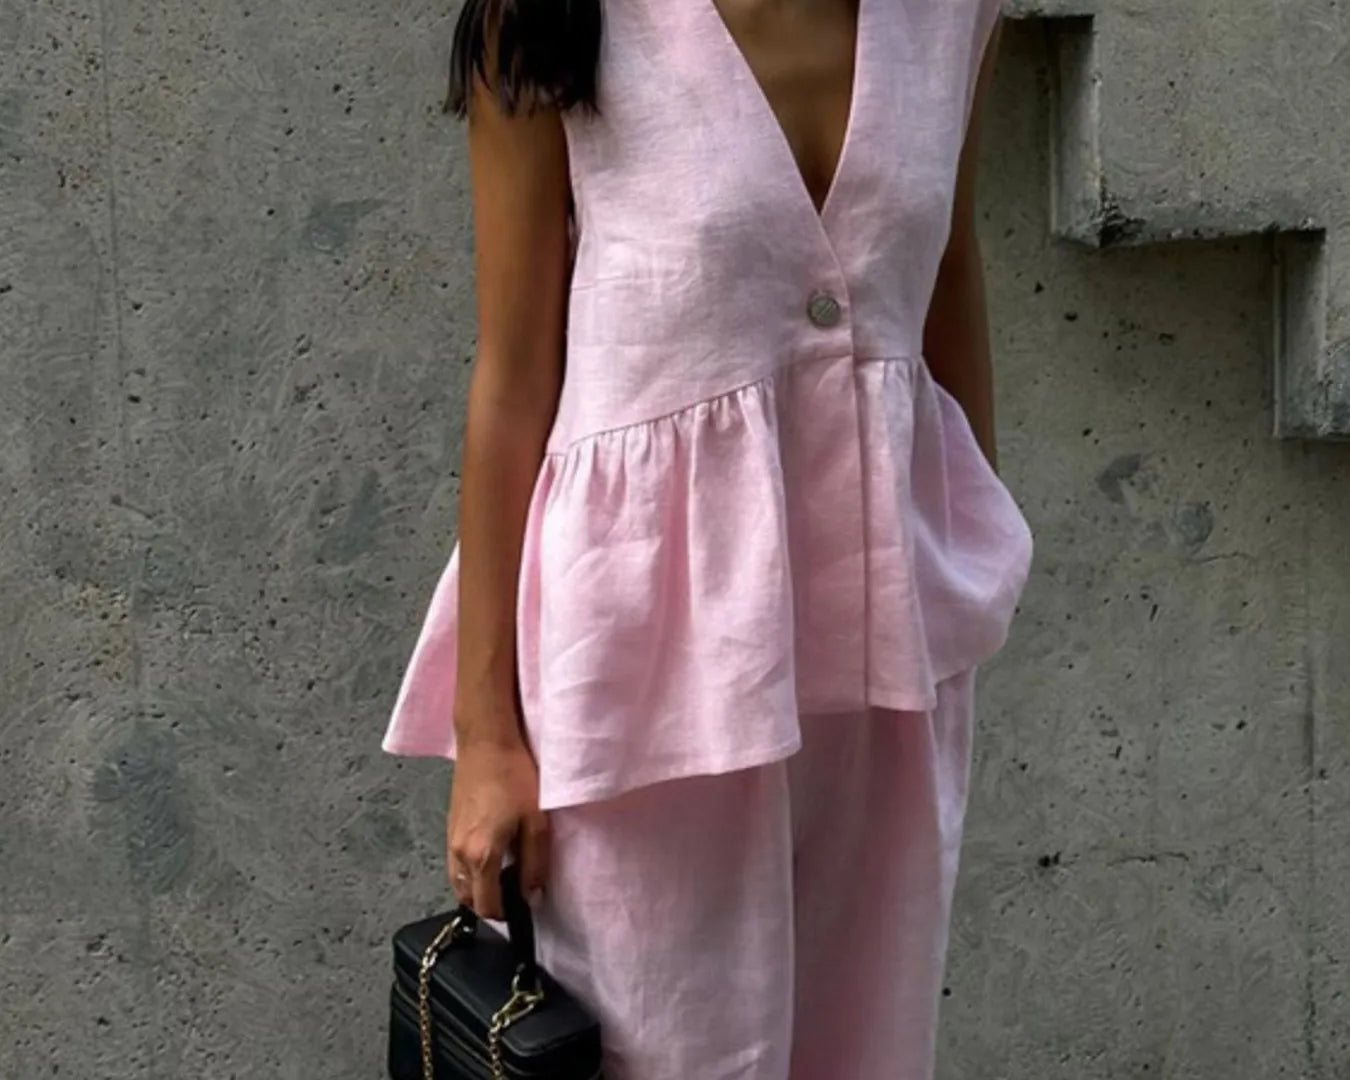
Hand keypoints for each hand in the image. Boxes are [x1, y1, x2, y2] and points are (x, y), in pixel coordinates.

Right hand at [446, 733, 548, 918]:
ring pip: (459, 882)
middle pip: (469, 899)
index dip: (506, 915)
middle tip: (514, 894)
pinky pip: (455, 863)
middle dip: (490, 904)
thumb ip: (534, 865)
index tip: (522, 909)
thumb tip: (532, 894)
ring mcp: (450, 839)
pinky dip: (471, 871)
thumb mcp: (536, 823)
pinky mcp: (449, 826)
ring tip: (503, 875)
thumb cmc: (513, 776)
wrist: (486, 742)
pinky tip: (491, 854)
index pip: (486, 907)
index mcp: (481, 855)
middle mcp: (459, 852)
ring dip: (478, 888)